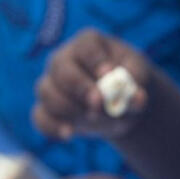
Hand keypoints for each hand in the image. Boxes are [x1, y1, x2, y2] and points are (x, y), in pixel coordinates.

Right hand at [32, 29, 157, 140]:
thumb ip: (138, 87)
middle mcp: (64, 59)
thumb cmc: (129, 83)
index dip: (95, 60)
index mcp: (88, 44)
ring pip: (48, 92)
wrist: (120, 105)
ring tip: (95, 120)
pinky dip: (51, 127)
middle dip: (79, 87)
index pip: (85, 46)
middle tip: (97, 103)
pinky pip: (40, 116)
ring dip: (70, 109)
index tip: (109, 74)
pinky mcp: (46, 108)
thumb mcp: (140, 80)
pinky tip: (69, 134)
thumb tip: (136, 98)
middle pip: (61, 68)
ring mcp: (51, 83)